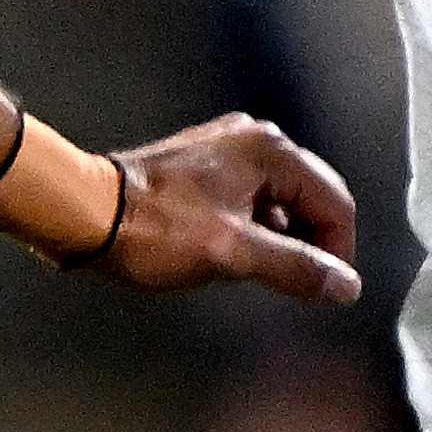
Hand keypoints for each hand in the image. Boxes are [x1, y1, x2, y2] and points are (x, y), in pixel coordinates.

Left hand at [86, 113, 365, 306]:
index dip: (336, 253)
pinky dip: (250, 229)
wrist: (85, 212)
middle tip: (288, 286)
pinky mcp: (201, 166)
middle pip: (310, 199)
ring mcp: (224, 149)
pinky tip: (226, 254)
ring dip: (277, 240)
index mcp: (270, 151)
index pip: (335, 204)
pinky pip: (248, 199)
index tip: (323, 291)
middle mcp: (253, 140)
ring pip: (278, 201)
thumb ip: (296, 268)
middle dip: (306, 244)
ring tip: (250, 272)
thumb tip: (345, 286)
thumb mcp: (234, 254)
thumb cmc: (156, 229)